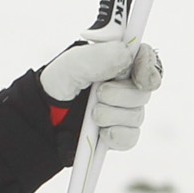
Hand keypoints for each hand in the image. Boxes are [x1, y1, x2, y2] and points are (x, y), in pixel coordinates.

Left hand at [39, 36, 165, 148]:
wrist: (43, 114)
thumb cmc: (60, 81)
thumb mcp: (72, 64)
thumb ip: (98, 56)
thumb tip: (127, 55)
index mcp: (119, 60)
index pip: (148, 58)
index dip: (149, 67)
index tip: (140, 78)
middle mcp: (127, 84)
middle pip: (145, 91)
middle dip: (121, 95)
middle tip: (98, 94)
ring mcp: (125, 110)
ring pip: (137, 116)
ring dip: (112, 115)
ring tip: (91, 114)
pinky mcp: (120, 133)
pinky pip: (130, 137)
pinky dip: (116, 136)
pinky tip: (102, 133)